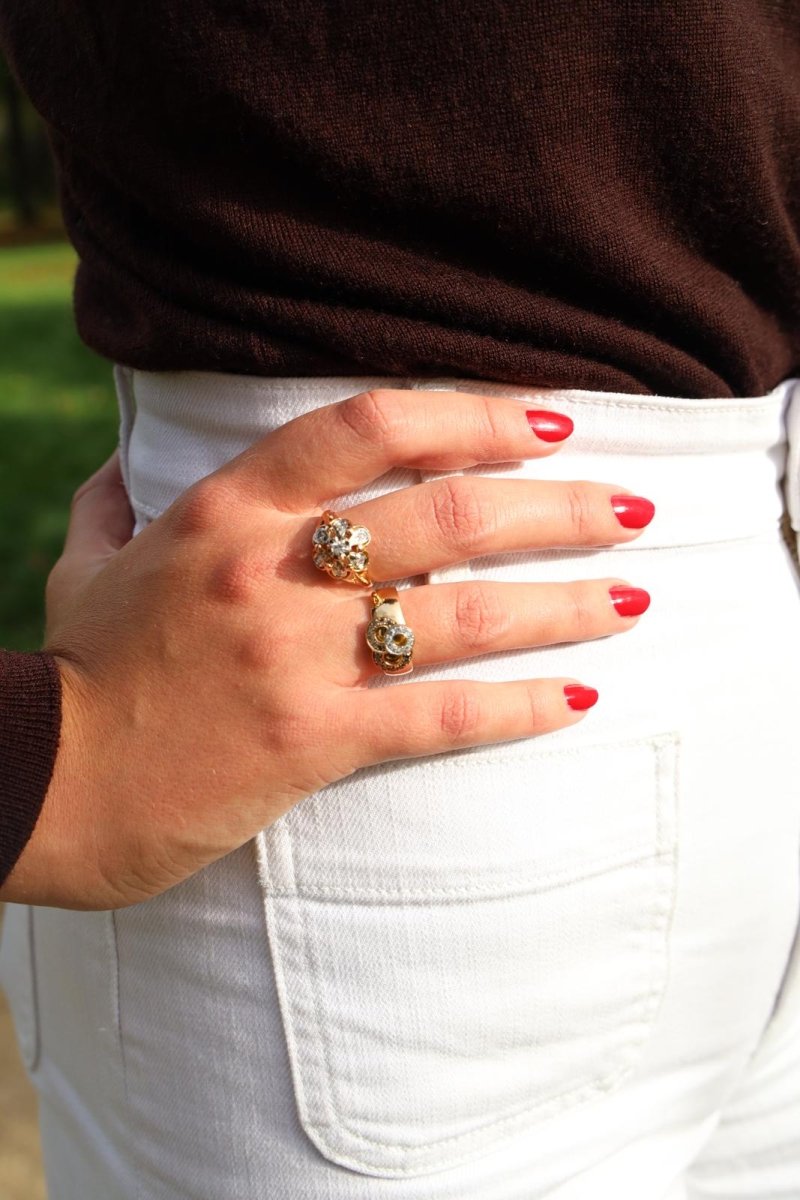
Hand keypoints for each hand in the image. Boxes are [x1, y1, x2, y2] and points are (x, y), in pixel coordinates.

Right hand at [6, 389, 652, 909]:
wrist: (42, 782)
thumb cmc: (76, 672)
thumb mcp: (85, 568)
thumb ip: (114, 506)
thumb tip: (120, 466)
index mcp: (226, 511)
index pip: (370, 426)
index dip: (472, 412)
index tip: (546, 419)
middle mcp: (272, 569)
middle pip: (449, 512)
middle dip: (556, 504)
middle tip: (628, 506)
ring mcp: (296, 657)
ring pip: (464, 612)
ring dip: (564, 601)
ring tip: (635, 596)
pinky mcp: (312, 742)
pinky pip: (441, 718)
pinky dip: (517, 708)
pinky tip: (577, 702)